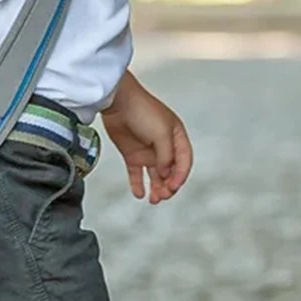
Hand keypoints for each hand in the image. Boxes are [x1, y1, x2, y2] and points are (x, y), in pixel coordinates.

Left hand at [100, 71, 191, 203]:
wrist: (116, 101)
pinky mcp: (131, 153)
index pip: (184, 162)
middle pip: (171, 171)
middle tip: (163, 195)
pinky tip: (139, 193)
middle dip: (169, 186)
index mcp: (176, 137)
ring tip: (154, 199)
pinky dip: (138, 184)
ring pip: (156, 175)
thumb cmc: (141, 109)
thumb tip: (166, 174)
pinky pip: (137, 173)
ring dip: (156, 188)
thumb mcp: (161, 133)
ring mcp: (147, 150)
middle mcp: (163, 145)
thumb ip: (166, 156)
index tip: (173, 186)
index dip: (181, 176)